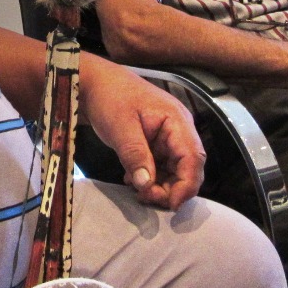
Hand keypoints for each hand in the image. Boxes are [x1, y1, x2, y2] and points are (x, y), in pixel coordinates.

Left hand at [78, 55, 205, 209]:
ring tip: (137, 190)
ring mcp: (167, 137)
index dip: (186, 185)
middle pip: (187, 168)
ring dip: (160, 186)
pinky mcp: (155, 143)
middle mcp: (178, 130)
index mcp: (176, 120)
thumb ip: (135, 155)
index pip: (193, 158)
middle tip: (145, 197)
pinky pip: (161, 167)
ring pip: (175, 171)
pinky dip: (151, 178)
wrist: (94, 83)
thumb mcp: (120, 127)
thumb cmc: (109, 97)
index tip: (169, 204)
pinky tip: (132, 180)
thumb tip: (146, 185)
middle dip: (171, 188)